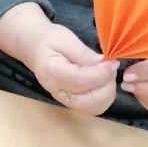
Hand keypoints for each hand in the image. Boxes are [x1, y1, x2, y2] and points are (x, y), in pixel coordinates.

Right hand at [0, 3, 117, 115]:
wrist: (34, 47)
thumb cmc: (48, 39)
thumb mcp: (65, 38)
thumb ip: (84, 53)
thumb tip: (104, 63)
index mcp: (50, 72)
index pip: (80, 81)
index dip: (101, 74)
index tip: (113, 62)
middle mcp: (56, 90)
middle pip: (88, 101)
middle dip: (106, 85)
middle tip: (110, 66)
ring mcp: (63, 99)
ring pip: (93, 108)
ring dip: (107, 93)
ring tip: (106, 73)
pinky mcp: (71, 101)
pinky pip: (92, 107)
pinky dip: (104, 97)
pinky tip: (103, 81)